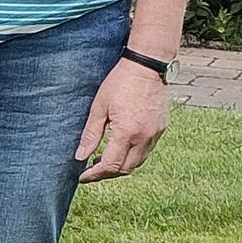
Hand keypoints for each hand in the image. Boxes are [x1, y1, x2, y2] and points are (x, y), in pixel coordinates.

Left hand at [75, 58, 169, 182]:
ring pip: (138, 162)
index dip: (95, 175)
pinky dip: (133, 156)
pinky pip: (147, 151)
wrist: (147, 66)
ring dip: (121, 166)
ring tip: (104, 159)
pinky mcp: (161, 128)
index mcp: (127, 133)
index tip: (83, 176)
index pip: (110, 166)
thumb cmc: (120, 82)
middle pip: (125, 169)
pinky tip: (121, 147)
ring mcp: (155, 134)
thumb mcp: (99, 107)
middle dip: (107, 174)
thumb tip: (80, 157)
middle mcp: (144, 137)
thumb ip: (91, 135)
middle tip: (91, 169)